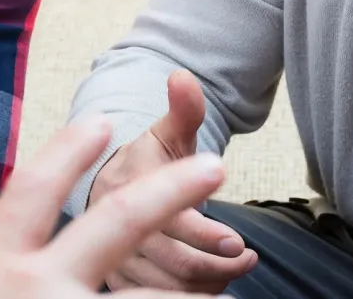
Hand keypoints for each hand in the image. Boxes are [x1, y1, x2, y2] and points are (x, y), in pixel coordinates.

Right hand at [0, 117, 227, 298]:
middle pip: (117, 221)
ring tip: (228, 296)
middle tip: (214, 165)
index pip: (33, 189)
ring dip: (197, 297)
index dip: (68, 152)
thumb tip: (80, 239)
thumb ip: (20, 266)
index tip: (102, 119)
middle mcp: (34, 287)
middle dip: (169, 189)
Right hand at [88, 70, 256, 291]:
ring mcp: (115, 261)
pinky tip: (213, 284)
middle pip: (175, 263)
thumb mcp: (164, 134)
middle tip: (247, 256)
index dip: (206, 235)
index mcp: (127, 190)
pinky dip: (191, 295)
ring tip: (237, 270)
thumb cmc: (145, 162)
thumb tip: (183, 76)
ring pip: (169, 288)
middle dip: (219, 265)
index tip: (238, 241)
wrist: (104, 190)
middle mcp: (115, 232)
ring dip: (209, 285)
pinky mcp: (118, 283)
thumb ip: (183, 111)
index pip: (169, 221)